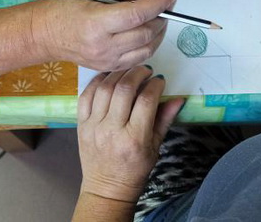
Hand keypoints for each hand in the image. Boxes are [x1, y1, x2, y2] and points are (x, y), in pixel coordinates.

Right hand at [31, 0, 172, 70]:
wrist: (46, 34)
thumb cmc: (67, 7)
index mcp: (96, 22)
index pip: (136, 15)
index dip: (158, 4)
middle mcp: (103, 45)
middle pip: (145, 33)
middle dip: (162, 17)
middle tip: (166, 4)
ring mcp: (106, 60)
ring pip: (147, 49)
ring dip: (159, 32)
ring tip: (158, 17)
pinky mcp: (109, 67)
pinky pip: (139, 59)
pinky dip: (149, 45)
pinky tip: (146, 32)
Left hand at [77, 66, 183, 203]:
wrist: (107, 188)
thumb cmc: (135, 170)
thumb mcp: (155, 147)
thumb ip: (165, 119)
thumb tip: (179, 98)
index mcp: (134, 138)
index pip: (146, 101)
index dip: (155, 85)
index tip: (160, 80)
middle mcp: (112, 130)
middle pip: (124, 89)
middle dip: (137, 74)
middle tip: (145, 71)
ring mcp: (94, 126)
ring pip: (104, 88)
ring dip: (118, 74)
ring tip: (128, 72)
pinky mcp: (81, 125)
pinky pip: (86, 96)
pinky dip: (97, 82)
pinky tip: (108, 78)